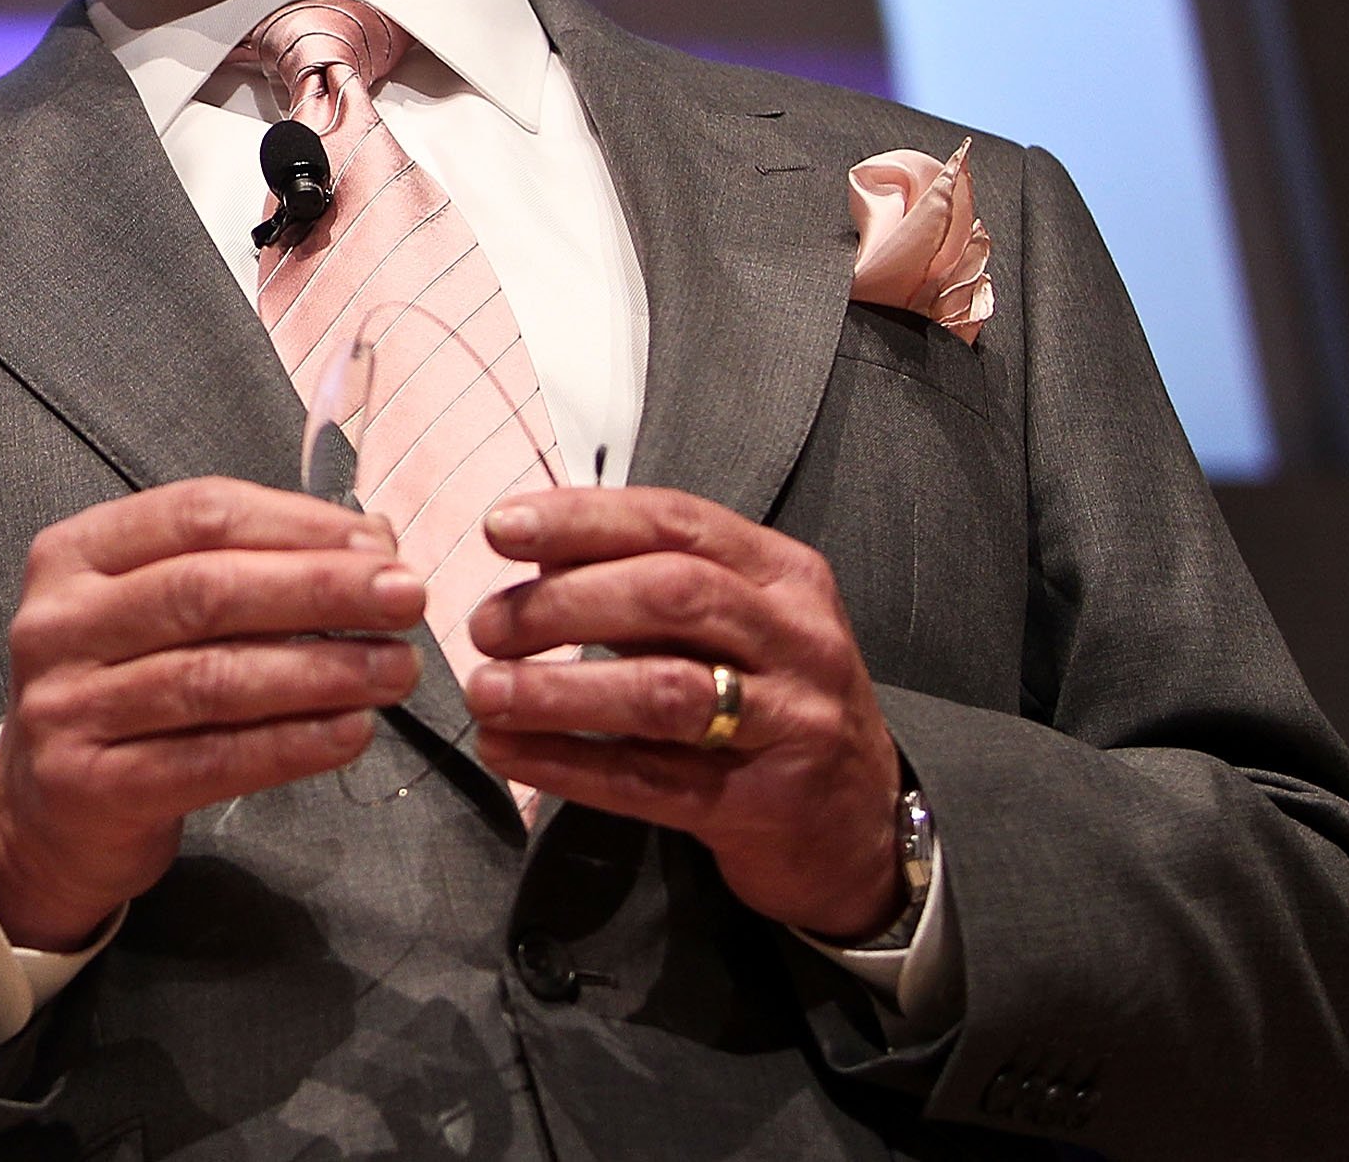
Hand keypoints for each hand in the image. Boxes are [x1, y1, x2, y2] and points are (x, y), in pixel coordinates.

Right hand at [0, 476, 424, 951]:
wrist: (46, 813)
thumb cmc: (124, 689)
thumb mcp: (160, 610)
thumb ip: (249, 567)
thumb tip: (371, 539)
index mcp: (75, 553)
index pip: (198, 515)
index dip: (297, 525)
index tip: (380, 545)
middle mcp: (59, 622)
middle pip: (206, 590)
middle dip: (320, 590)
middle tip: (407, 598)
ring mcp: (66, 706)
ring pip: (212, 678)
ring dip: (320, 671)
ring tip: (397, 670)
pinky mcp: (90, 785)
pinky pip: (208, 760)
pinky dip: (289, 745)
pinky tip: (351, 732)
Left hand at [462, 486, 904, 942]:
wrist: (863, 829)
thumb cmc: (774, 703)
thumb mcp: (735, 625)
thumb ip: (648, 583)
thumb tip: (539, 546)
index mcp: (783, 574)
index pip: (674, 522)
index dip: (582, 518)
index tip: (499, 527)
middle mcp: (798, 638)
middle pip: (670, 596)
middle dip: (563, 604)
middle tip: (485, 626)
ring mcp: (793, 722)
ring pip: (663, 691)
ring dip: (559, 690)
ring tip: (484, 693)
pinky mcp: (768, 803)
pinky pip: (653, 781)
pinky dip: (571, 765)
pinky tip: (509, 753)